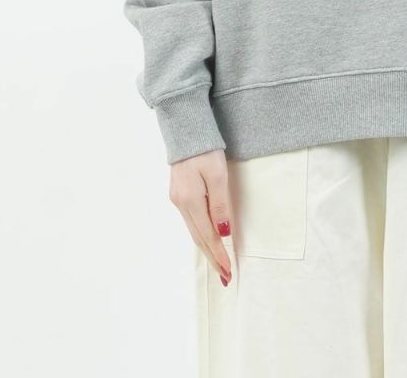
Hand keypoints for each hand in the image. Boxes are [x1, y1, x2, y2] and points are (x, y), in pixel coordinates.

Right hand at [169, 149, 232, 285]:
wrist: (186, 130)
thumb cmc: (205, 150)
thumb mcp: (217, 175)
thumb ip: (220, 204)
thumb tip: (224, 233)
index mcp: (190, 201)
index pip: (208, 235)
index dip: (219, 254)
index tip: (229, 271)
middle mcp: (180, 204)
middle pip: (198, 238)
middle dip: (212, 258)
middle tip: (225, 276)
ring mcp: (177, 199)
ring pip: (194, 231)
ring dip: (206, 249)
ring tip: (218, 264)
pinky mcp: (179, 194)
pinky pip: (191, 221)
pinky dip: (200, 235)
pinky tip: (207, 241)